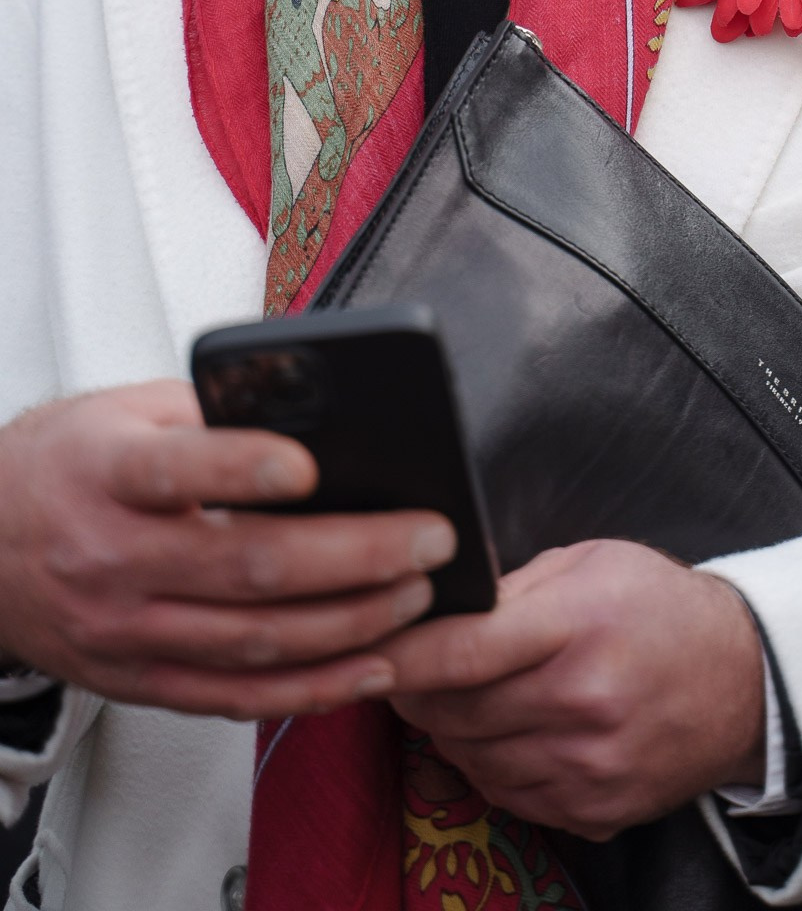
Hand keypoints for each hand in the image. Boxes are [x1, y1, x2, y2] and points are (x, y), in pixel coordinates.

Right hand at [0, 381, 455, 720]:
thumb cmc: (67, 463)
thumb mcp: (124, 409)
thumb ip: (213, 410)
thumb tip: (321, 415)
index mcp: (107, 473)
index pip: (180, 470)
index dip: (247, 469)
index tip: (315, 465)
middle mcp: (113, 559)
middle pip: (246, 567)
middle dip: (354, 555)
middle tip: (428, 536)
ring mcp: (126, 630)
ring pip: (254, 642)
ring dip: (351, 624)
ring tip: (420, 594)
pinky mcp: (139, 680)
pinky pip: (236, 698)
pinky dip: (312, 689)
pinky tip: (372, 665)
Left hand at [383, 538, 764, 839]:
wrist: (744, 682)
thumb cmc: (660, 608)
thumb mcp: (593, 563)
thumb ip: (513, 584)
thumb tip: (435, 599)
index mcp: (579, 625)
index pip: (462, 649)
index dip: (401, 653)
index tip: (361, 648)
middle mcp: (582, 703)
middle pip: (455, 711)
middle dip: (413, 690)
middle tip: (396, 666)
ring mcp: (588, 766)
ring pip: (472, 758)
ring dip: (448, 728)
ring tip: (456, 694)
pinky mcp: (594, 810)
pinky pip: (507, 795)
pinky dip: (487, 764)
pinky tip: (500, 730)